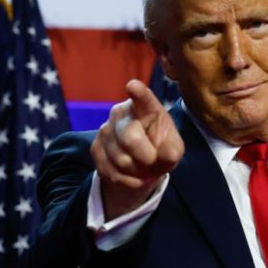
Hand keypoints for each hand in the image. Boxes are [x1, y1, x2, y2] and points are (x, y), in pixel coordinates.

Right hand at [91, 79, 184, 218]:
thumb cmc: (160, 148)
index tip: (133, 86)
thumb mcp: (173, 149)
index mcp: (145, 107)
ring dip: (137, 171)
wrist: (140, 164)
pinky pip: (113, 173)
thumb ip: (172, 151)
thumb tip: (166, 156)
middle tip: (152, 160)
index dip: (138, 93)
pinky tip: (132, 174)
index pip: (142, 98)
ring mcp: (105, 130)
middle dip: (146, 158)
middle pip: (131, 139)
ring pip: (122, 161)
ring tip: (142, 166)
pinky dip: (128, 181)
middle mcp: (121, 113)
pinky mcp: (95, 148)